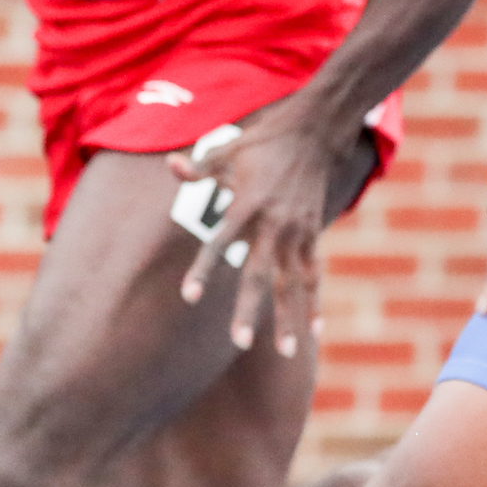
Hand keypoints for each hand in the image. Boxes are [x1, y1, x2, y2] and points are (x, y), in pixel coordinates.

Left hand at [170, 98, 364, 357]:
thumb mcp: (228, 149)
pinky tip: (314, 332)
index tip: (188, 296)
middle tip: (238, 343)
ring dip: (288, 318)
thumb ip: (201, 168)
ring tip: (286, 353)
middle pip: (260, 273)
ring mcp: (298, 231)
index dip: (203, 269)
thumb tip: (172, 166)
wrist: (314, 133)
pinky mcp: (313, 234)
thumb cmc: (264, 141)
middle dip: (249, 310)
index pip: (219, 242)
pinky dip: (314, 303)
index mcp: (247, 203)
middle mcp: (274, 222)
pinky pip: (314, 275)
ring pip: (292, 283)